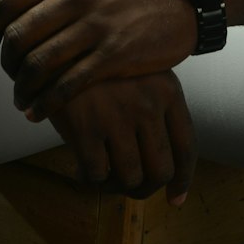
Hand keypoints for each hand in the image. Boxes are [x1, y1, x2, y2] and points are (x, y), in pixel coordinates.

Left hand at [0, 0, 197, 119]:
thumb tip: (20, 3)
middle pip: (19, 35)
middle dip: (5, 62)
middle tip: (7, 75)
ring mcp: (97, 25)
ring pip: (40, 63)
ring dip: (22, 88)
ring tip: (20, 101)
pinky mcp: (115, 54)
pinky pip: (68, 85)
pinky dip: (47, 103)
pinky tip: (39, 112)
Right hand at [48, 71, 196, 204]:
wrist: (57, 44)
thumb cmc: (101, 63)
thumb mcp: (140, 72)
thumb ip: (157, 108)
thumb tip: (164, 167)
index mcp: (168, 90)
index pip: (186, 148)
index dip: (182, 181)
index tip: (174, 199)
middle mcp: (148, 104)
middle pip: (160, 171)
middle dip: (145, 189)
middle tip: (128, 188)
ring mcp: (117, 116)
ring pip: (130, 179)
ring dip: (115, 187)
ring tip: (103, 176)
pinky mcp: (85, 127)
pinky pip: (96, 175)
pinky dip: (89, 180)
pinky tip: (80, 169)